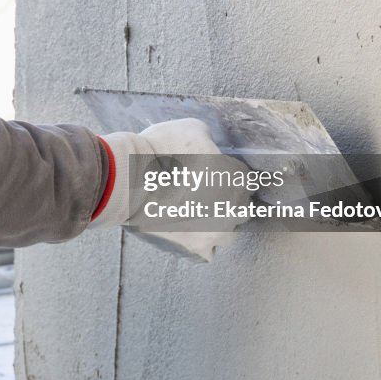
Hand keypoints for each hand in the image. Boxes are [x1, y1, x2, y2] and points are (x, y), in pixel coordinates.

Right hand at [90, 119, 250, 260]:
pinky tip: (184, 231)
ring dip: (215, 225)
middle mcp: (236, 209)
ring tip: (193, 215)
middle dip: (226, 201)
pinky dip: (198, 242)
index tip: (218, 174)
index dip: (231, 175)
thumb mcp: (192, 128)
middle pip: (241, 208)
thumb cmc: (161, 151)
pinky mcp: (196, 249)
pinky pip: (206, 251)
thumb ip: (209, 140)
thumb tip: (207, 143)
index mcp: (240, 178)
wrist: (132, 180)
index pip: (248, 180)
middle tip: (203, 192)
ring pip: (227, 233)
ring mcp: (218, 232)